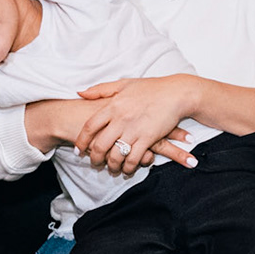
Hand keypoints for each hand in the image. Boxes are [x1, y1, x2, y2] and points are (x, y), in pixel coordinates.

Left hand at [75, 76, 196, 173]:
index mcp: (113, 105)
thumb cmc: (151, 88)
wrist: (176, 93)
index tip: (78, 149)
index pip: (90, 127)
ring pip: (116, 155)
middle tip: (94, 163)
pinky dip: (129, 167)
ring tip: (111, 169)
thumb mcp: (123, 84)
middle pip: (100, 145)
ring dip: (111, 166)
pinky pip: (133, 159)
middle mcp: (121, 119)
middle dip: (95, 158)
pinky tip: (128, 169)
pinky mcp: (148, 138)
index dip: (81, 141)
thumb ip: (100, 89)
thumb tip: (80, 93)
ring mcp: (134, 130)